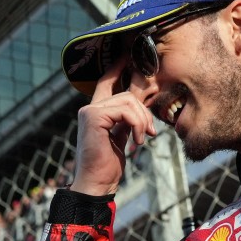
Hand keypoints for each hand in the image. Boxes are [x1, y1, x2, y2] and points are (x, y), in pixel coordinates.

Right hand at [72, 59, 156, 195]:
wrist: (97, 183)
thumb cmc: (108, 165)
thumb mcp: (120, 137)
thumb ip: (126, 120)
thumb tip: (140, 110)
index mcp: (95, 112)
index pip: (107, 81)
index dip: (118, 67)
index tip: (128, 57)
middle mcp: (89, 108)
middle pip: (126, 93)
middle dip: (144, 111)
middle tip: (150, 131)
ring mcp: (89, 111)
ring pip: (128, 101)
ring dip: (142, 120)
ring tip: (142, 139)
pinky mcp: (93, 117)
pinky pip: (126, 111)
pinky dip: (137, 125)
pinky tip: (136, 142)